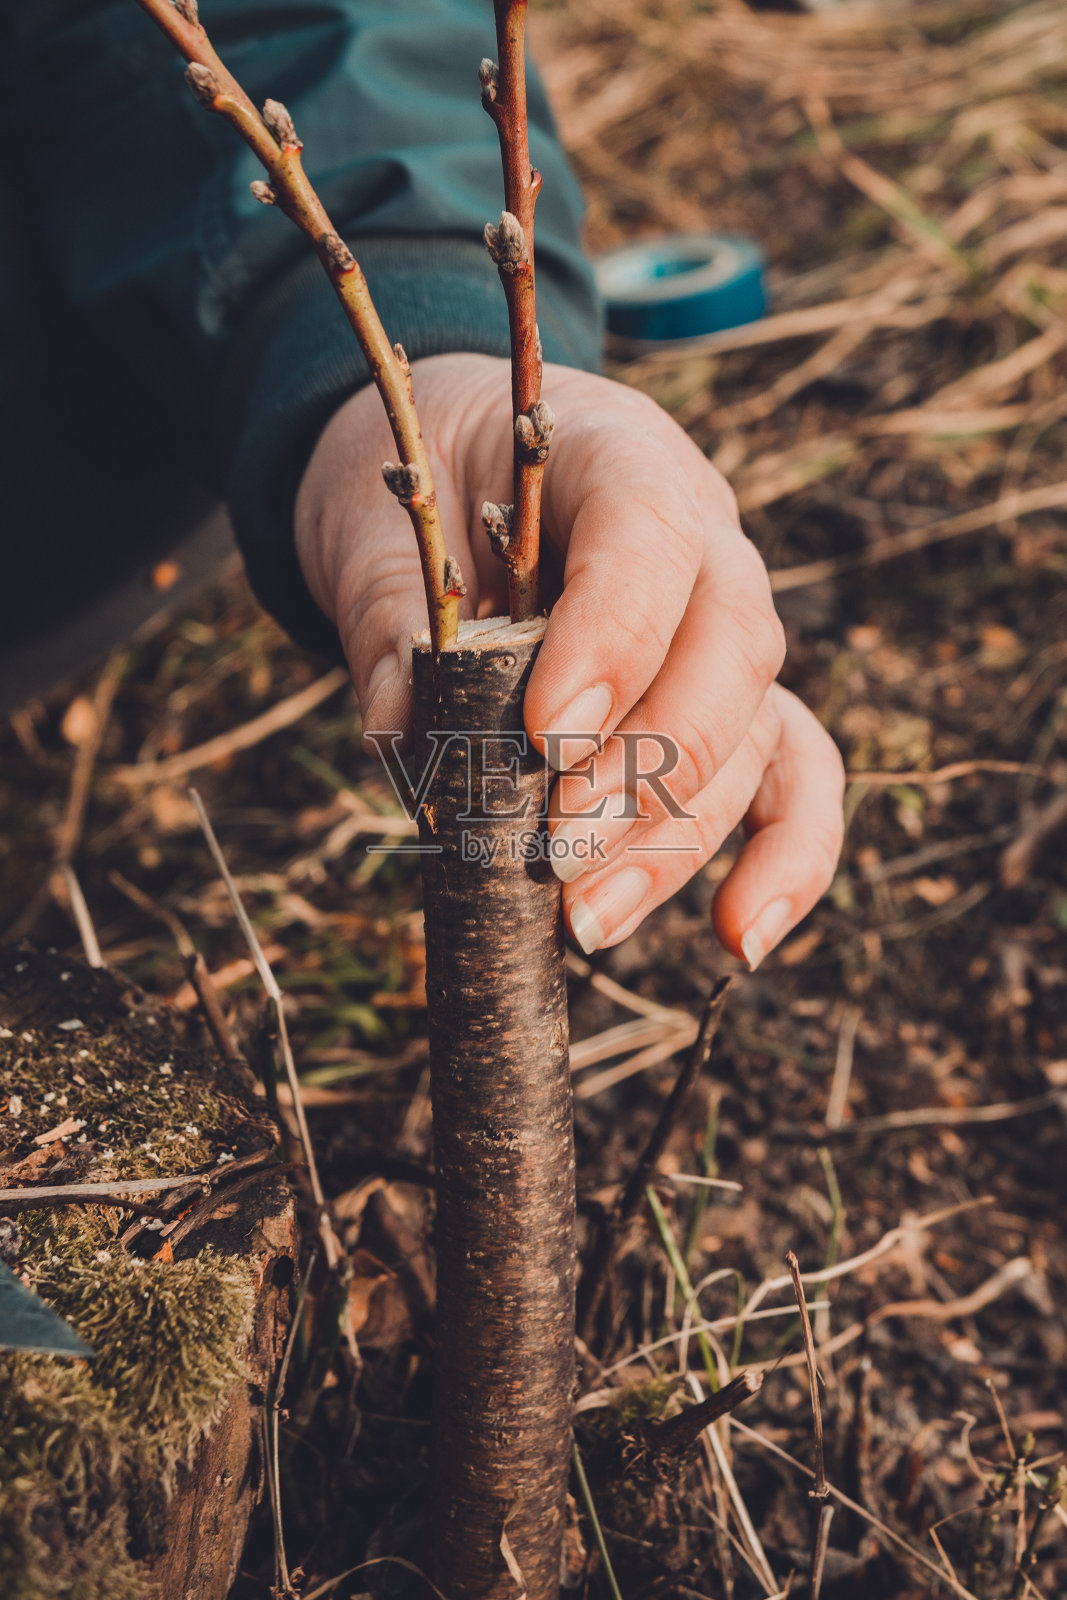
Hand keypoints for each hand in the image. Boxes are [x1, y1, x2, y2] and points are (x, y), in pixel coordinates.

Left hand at [295, 353, 843, 965]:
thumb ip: (392, 616)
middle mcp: (708, 542)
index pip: (651, 534)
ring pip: (757, 734)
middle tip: (556, 852)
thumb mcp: (384, 527)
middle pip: (732, 651)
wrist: (461, 473)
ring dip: (679, 840)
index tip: (546, 739)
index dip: (614, 639)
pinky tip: (738, 937)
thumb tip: (405, 740)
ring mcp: (728, 629)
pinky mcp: (732, 706)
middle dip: (649, 768)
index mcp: (622, 458)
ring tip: (584, 921)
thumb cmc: (428, 487)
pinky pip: (792, 777)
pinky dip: (784, 858)